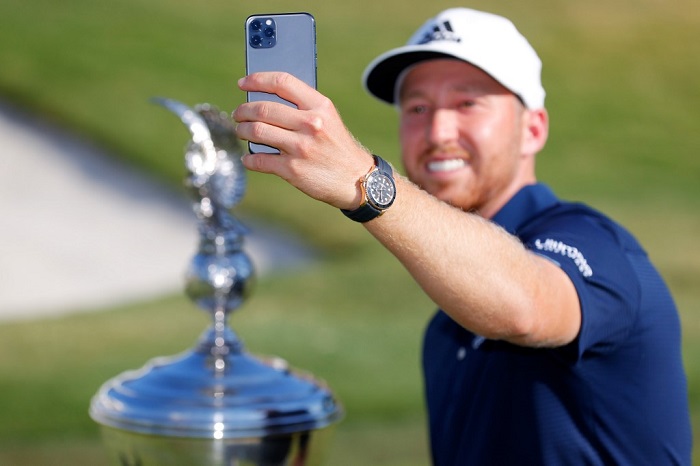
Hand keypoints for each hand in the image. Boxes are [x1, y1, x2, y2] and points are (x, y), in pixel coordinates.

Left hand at [233, 72, 373, 209]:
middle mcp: (311, 124)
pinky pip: (259, 160)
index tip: (243, 83)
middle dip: (243, 111)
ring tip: (242, 132)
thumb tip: (265, 100)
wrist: (356, 180)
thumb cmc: (337, 147)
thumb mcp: (328, 119)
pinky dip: (249, 159)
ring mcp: (301, 148)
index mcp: (320, 106)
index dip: (257, 80)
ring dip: (243, 131)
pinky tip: (248, 158)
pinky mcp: (293, 170)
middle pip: (263, 109)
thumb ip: (303, 107)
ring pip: (257, 132)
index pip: (283, 82)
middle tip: (239, 114)